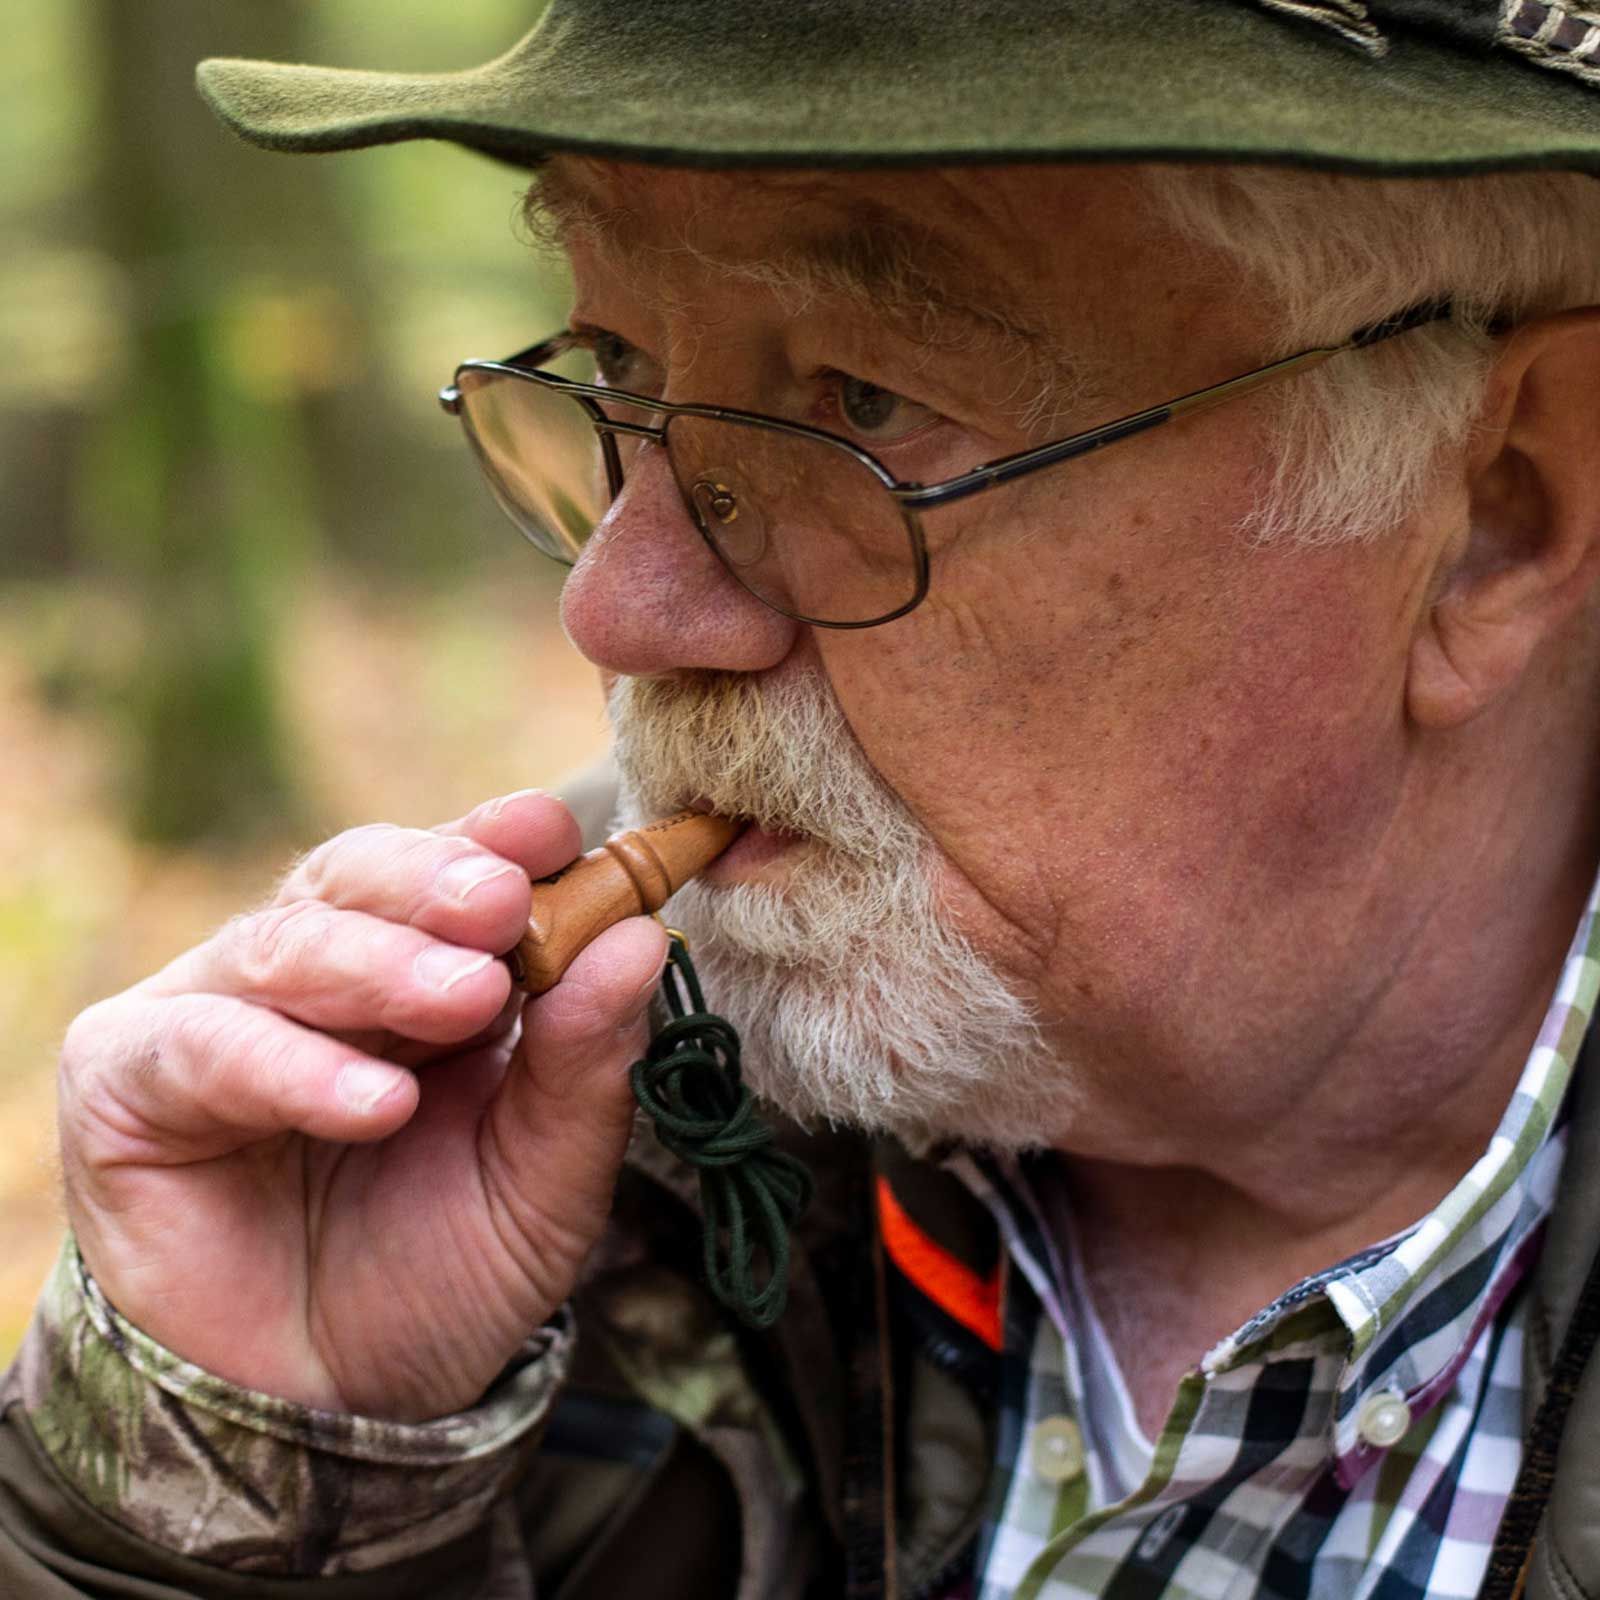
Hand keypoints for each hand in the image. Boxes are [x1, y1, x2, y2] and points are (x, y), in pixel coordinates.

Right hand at [57, 790, 666, 1421]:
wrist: (335, 1411)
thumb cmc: (446, 1271)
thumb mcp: (545, 1177)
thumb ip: (587, 1064)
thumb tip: (642, 940)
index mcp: (420, 970)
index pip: (453, 871)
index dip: (500, 843)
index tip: (555, 833)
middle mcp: (318, 972)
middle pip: (362, 875)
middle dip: (438, 880)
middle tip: (504, 901)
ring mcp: (219, 1012)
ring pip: (288, 943)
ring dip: (382, 965)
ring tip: (466, 998)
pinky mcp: (133, 1080)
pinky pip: (207, 1047)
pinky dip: (294, 1067)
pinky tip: (377, 1103)